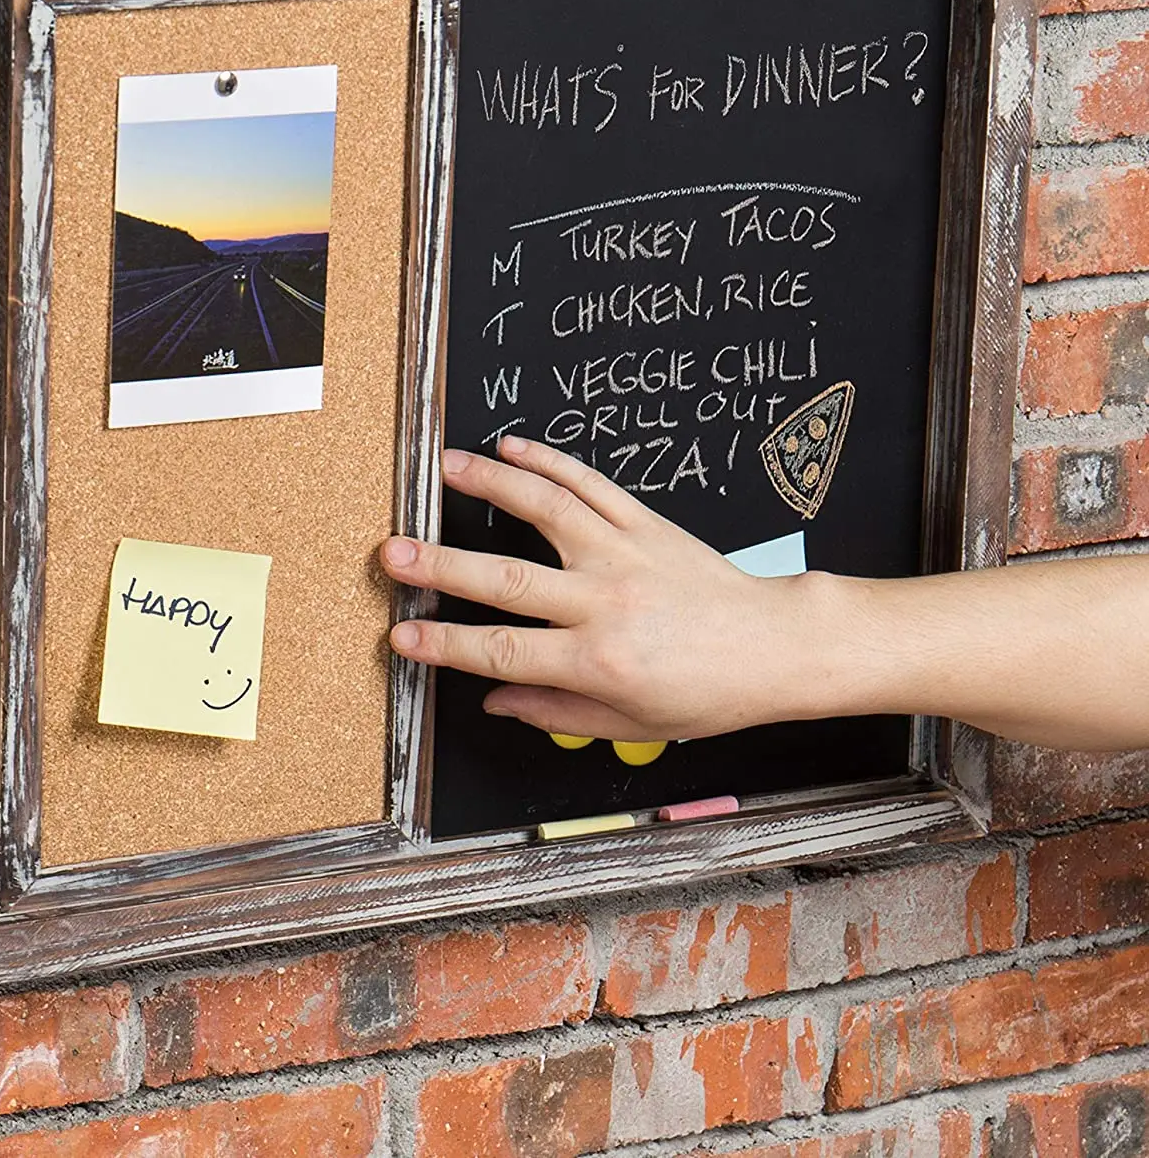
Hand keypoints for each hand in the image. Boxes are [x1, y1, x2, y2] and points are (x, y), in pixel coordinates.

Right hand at [380, 436, 854, 741]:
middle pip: (509, 580)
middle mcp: (605, 603)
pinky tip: (514, 447)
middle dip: (444, 565)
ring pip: (547, 511)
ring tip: (445, 467)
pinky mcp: (646, 524)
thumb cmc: (709, 691)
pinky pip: (592, 485)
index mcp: (598, 660)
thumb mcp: (631, 722)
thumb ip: (555, 710)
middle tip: (396, 552)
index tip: (403, 634)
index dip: (445, 643)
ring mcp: (625, 554)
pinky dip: (551, 461)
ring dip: (492, 485)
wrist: (774, 647)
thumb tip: (494, 699)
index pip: (502, 651)